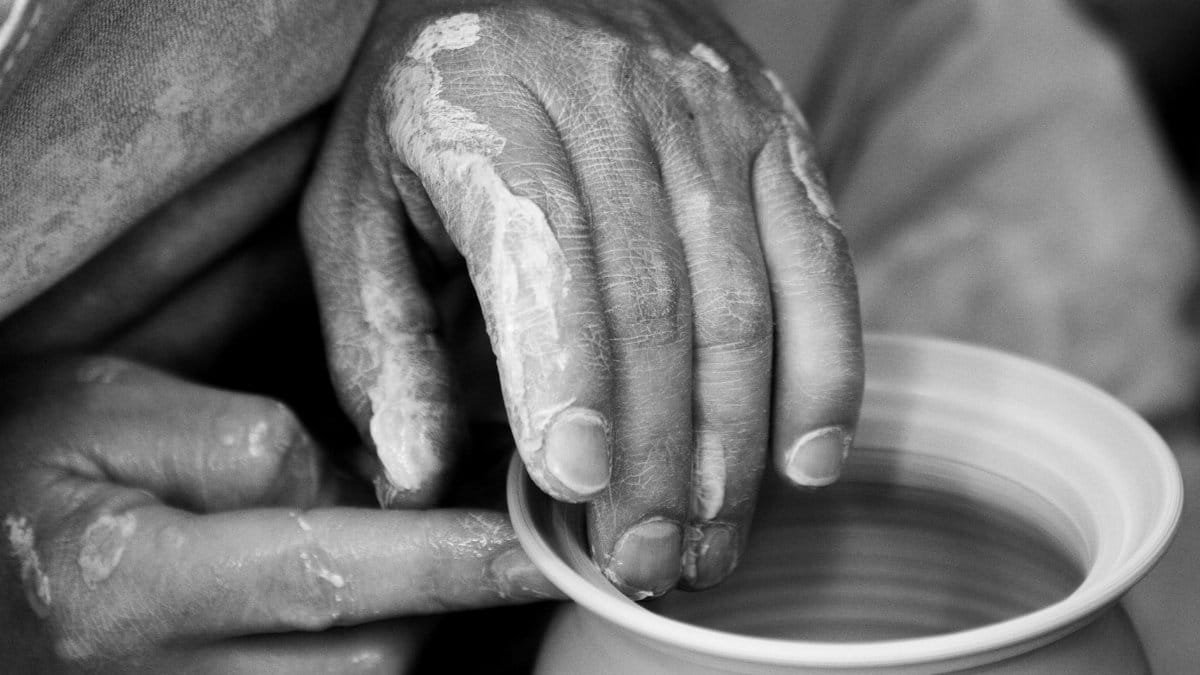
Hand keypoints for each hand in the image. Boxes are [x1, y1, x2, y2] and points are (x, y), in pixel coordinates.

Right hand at [0, 357, 557, 672]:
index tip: (536, 549)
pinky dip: (367, 650)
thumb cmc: (24, 461)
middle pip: (368, 662)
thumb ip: (242, 443)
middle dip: (431, 593)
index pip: (327, 576)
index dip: (445, 561)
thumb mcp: (108, 408)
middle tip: (450, 525)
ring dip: (404, 625)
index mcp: (126, 588)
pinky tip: (380, 602)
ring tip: (401, 559)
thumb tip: (366, 488)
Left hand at [301, 0, 862, 595]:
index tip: (574, 490)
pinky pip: (820, 262)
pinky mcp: (776, 130)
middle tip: (644, 563)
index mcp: (490, 104)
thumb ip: (378, 332)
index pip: (546, 253)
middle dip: (654, 455)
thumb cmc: (427, 99)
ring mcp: (712, 113)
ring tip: (710, 544)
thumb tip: (412, 474)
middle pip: (658, 303)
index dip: (565, 377)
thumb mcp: (355, 196)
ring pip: (744, 300)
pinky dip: (826, 368)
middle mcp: (616, 100)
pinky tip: (810, 461)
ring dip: (735, 443)